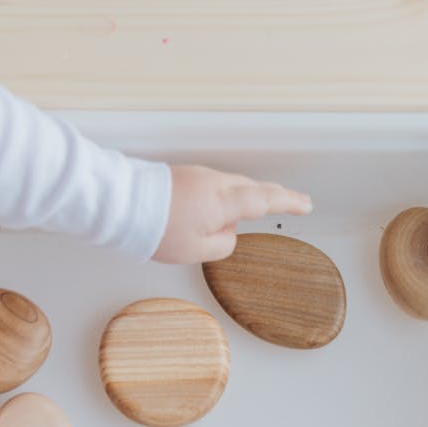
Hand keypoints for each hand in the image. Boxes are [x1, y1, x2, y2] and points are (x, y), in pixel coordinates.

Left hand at [152, 165, 312, 263]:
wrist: (121, 203)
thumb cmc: (155, 228)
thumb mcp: (195, 251)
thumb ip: (221, 244)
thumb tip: (229, 233)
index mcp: (222, 201)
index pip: (264, 200)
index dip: (288, 202)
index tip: (306, 205)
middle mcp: (214, 183)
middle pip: (251, 187)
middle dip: (273, 194)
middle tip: (293, 200)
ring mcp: (198, 175)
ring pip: (231, 185)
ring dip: (244, 196)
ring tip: (252, 210)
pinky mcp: (183, 175)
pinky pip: (213, 185)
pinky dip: (223, 195)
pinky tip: (216, 208)